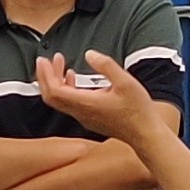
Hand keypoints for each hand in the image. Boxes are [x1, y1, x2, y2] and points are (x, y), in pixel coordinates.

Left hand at [31, 51, 167, 146]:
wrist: (146, 135)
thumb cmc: (138, 110)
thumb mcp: (125, 82)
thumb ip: (106, 65)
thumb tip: (89, 54)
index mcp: (86, 103)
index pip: (54, 91)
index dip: (46, 74)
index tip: (44, 59)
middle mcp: (81, 113)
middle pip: (51, 97)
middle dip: (46, 77)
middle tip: (45, 60)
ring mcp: (85, 118)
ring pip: (60, 101)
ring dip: (55, 82)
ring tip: (59, 65)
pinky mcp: (90, 120)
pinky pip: (69, 104)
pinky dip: (65, 89)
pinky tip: (72, 77)